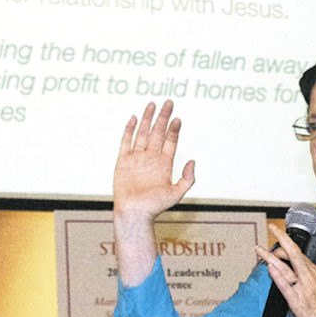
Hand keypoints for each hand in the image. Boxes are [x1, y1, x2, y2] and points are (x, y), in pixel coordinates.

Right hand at [114, 100, 194, 218]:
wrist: (134, 214)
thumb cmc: (154, 207)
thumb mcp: (177, 194)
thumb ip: (187, 178)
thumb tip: (192, 161)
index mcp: (164, 164)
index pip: (170, 141)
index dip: (174, 130)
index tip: (177, 118)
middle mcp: (151, 158)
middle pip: (157, 132)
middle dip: (163, 117)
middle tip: (169, 102)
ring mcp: (137, 158)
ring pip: (143, 133)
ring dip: (147, 119)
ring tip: (152, 104)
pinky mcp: (123, 161)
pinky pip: (126, 142)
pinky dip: (129, 130)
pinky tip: (134, 118)